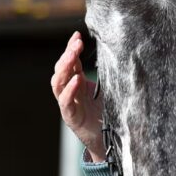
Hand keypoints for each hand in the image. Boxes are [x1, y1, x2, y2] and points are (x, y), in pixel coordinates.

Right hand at [51, 31, 105, 161]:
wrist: (107, 140)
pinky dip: (69, 90)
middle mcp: (70, 91)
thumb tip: (117, 54)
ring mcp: (68, 104)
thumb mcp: (107, 90)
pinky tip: (77, 80)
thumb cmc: (107, 113)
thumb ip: (107, 76)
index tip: (76, 35)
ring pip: (58, 83)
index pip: (71, 62)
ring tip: (72, 56)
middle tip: (75, 43)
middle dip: (67, 55)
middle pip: (62, 70)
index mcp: (78, 83)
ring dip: (64, 68)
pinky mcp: (70, 117)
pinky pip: (65, 102)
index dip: (71, 49)